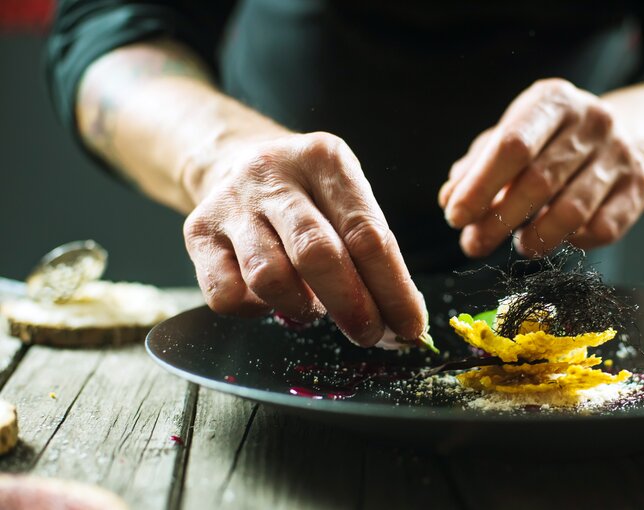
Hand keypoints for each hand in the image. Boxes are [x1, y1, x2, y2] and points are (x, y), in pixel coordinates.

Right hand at [183, 132, 426, 346]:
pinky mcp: (198, 231)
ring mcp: (231, 202)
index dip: (392, 288)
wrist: (236, 160)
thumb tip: (398, 320)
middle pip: (317, 253)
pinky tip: (271, 300)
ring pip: (269, 276)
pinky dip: (256, 311)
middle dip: (351, 305)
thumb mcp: (345, 199)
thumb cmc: (308, 195)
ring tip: (315, 308)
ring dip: (301, 307)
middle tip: (370, 334)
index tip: (410, 326)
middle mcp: (273, 174)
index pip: (366, 234)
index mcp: (325, 159)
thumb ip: (370, 252)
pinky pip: (226, 294)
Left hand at [439, 78, 643, 257]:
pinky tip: (559, 239)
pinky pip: (604, 228)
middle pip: (539, 181)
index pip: (512, 145)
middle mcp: (592, 120)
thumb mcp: (510, 139)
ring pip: (572, 211)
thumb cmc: (550, 141)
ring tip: (519, 245)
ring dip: (537, 238)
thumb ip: (477, 168)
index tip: (455, 217)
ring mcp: (621, 152)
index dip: (480, 186)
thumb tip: (450, 200)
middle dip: (499, 220)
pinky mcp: (641, 184)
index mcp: (553, 100)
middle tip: (473, 245)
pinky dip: (575, 242)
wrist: (620, 135)